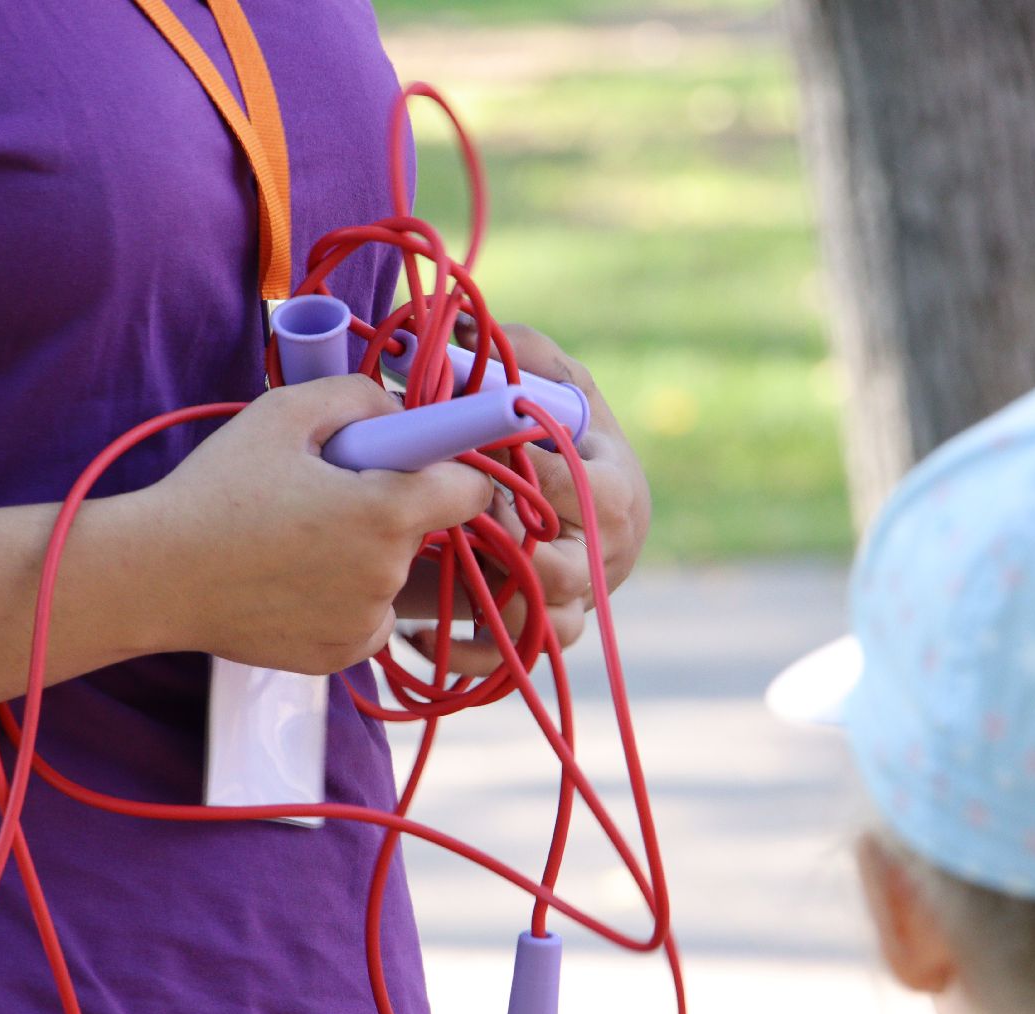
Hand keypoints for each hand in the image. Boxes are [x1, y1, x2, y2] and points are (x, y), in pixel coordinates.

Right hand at [132, 374, 492, 674]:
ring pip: (393, 576)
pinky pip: (367, 618)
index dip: (451, 470)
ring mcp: (366, 622)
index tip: (422, 464)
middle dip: (393, 509)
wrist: (155, 574)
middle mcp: (388, 574)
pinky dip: (343, 600)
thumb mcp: (285, 413)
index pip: (473, 490)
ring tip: (297, 541)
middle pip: (424, 532)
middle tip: (328, 496)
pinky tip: (292, 581)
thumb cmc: (216, 488)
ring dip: (365, 557)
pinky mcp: (341, 655)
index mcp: (388, 511)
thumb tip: (401, 415)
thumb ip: (360, 397)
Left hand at [408, 320, 650, 674]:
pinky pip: (514, 660)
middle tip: (439, 522)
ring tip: (422, 579)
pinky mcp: (553, 632)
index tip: (459, 449)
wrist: (602, 502)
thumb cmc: (573, 431)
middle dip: (491, 544)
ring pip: (535, 619)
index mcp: (616, 485)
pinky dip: (465, 652)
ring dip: (475, 603)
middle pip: (553, 566)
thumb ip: (520, 353)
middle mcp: (607, 553)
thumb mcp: (561, 380)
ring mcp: (582, 599)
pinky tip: (418, 628)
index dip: (507, 469)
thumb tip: (454, 331)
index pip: (561, 484)